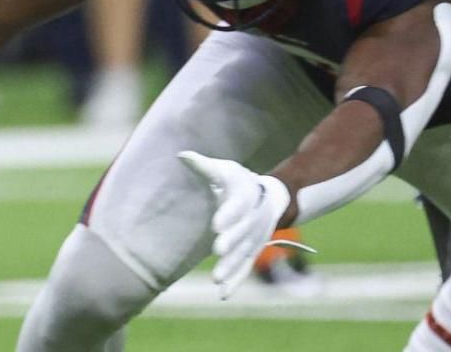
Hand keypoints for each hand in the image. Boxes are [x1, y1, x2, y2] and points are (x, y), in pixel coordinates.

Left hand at [178, 150, 293, 298]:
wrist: (270, 198)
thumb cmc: (239, 182)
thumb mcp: (224, 170)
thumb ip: (203, 166)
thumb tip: (181, 155)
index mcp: (246, 197)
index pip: (238, 206)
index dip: (228, 215)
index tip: (216, 224)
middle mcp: (252, 221)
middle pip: (242, 233)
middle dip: (231, 242)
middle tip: (217, 249)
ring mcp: (253, 240)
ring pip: (243, 255)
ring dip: (231, 267)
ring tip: (216, 279)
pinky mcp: (251, 253)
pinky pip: (244, 269)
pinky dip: (235, 281)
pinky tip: (222, 294)